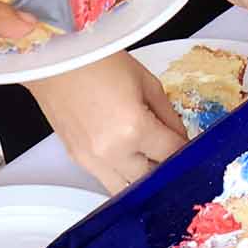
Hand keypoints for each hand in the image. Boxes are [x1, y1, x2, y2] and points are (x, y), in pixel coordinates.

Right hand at [26, 54, 189, 192]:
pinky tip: (127, 157)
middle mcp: (112, 152)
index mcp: (134, 128)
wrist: (57, 59)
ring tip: (149, 159)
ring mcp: (91, 160)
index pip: (171, 154)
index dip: (185, 151)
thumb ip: (168, 115)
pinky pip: (105, 179)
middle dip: (164, 166)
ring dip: (141, 177)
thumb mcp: (146, 82)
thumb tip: (179, 137)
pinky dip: (120, 174)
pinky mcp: (77, 160)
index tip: (190, 148)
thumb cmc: (99, 61)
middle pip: (150, 177)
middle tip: (170, 152)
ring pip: (126, 188)